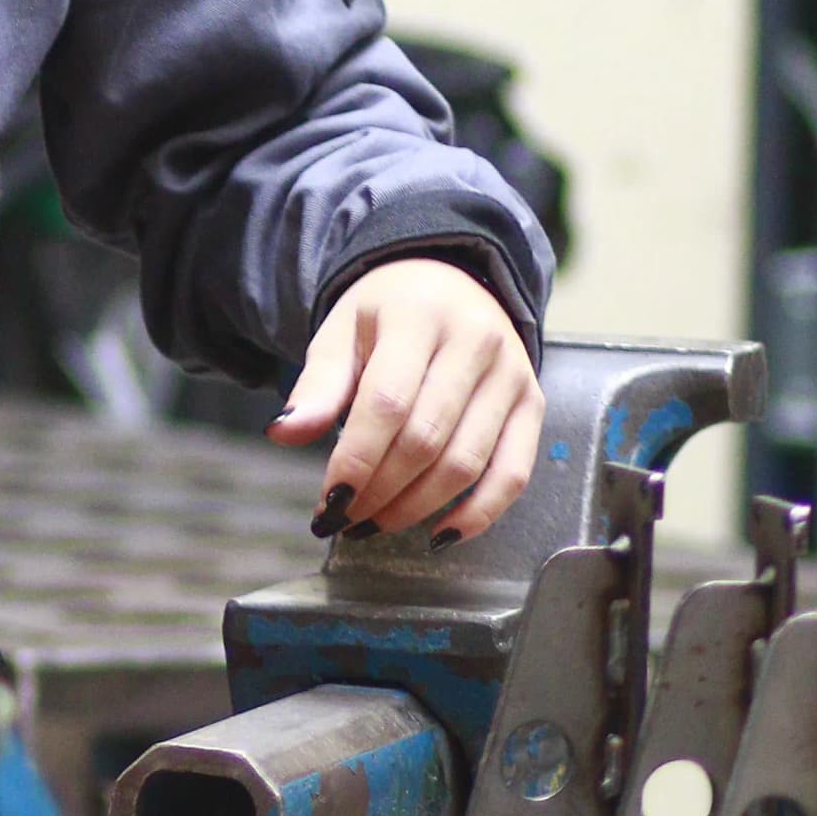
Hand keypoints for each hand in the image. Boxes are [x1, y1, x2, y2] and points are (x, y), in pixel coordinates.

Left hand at [268, 257, 540, 544]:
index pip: (387, 402)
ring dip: (418, 507)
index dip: (357, 459)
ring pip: (466, 462)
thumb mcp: (341, 334)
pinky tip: (440, 534)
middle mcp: (476, 343)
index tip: (328, 501)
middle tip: (344, 518)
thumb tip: (282, 433)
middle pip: (426, 439)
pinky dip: (480, 512)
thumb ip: (317, 386)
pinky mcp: (534, 404)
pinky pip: (514, 472)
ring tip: (375, 524)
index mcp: (419, 318)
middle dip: (380, 491)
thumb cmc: (388, 313)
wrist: (451, 280)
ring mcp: (512, 375)